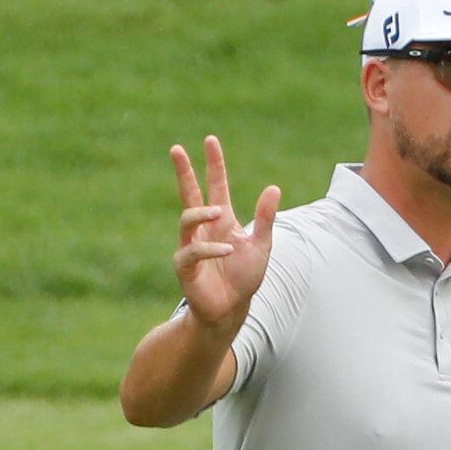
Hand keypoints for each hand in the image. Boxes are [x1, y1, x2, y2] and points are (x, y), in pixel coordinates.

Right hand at [171, 135, 279, 330]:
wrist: (232, 309)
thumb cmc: (244, 277)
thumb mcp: (261, 245)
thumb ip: (266, 218)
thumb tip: (274, 187)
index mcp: (222, 220)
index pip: (216, 185)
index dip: (214, 164)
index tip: (210, 140)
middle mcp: (203, 229)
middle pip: (189, 194)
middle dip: (183, 172)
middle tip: (176, 148)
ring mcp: (191, 246)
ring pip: (187, 219)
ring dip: (202, 213)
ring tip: (220, 212)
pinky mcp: (185, 266)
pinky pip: (191, 251)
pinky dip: (209, 249)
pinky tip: (227, 249)